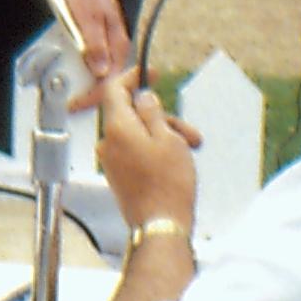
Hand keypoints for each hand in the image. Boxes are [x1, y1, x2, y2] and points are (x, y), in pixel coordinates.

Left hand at [62, 0, 132, 105]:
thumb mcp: (89, 16)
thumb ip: (95, 44)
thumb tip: (100, 70)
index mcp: (118, 46)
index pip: (111, 82)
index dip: (93, 96)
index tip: (77, 103)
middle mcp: (117, 50)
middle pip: (108, 84)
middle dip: (91, 96)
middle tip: (73, 103)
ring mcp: (111, 49)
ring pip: (103, 78)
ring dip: (89, 87)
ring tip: (74, 95)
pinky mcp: (103, 47)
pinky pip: (99, 67)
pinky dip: (88, 76)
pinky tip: (80, 79)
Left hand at [92, 69, 202, 230]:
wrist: (161, 226)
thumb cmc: (168, 185)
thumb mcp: (168, 138)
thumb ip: (153, 112)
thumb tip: (142, 98)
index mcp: (117, 128)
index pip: (114, 89)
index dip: (132, 77)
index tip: (149, 73)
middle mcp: (108, 143)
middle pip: (132, 114)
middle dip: (162, 117)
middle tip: (187, 131)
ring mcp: (112, 161)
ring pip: (138, 134)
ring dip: (165, 136)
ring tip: (191, 150)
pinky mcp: (120, 177)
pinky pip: (136, 152)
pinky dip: (156, 151)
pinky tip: (178, 161)